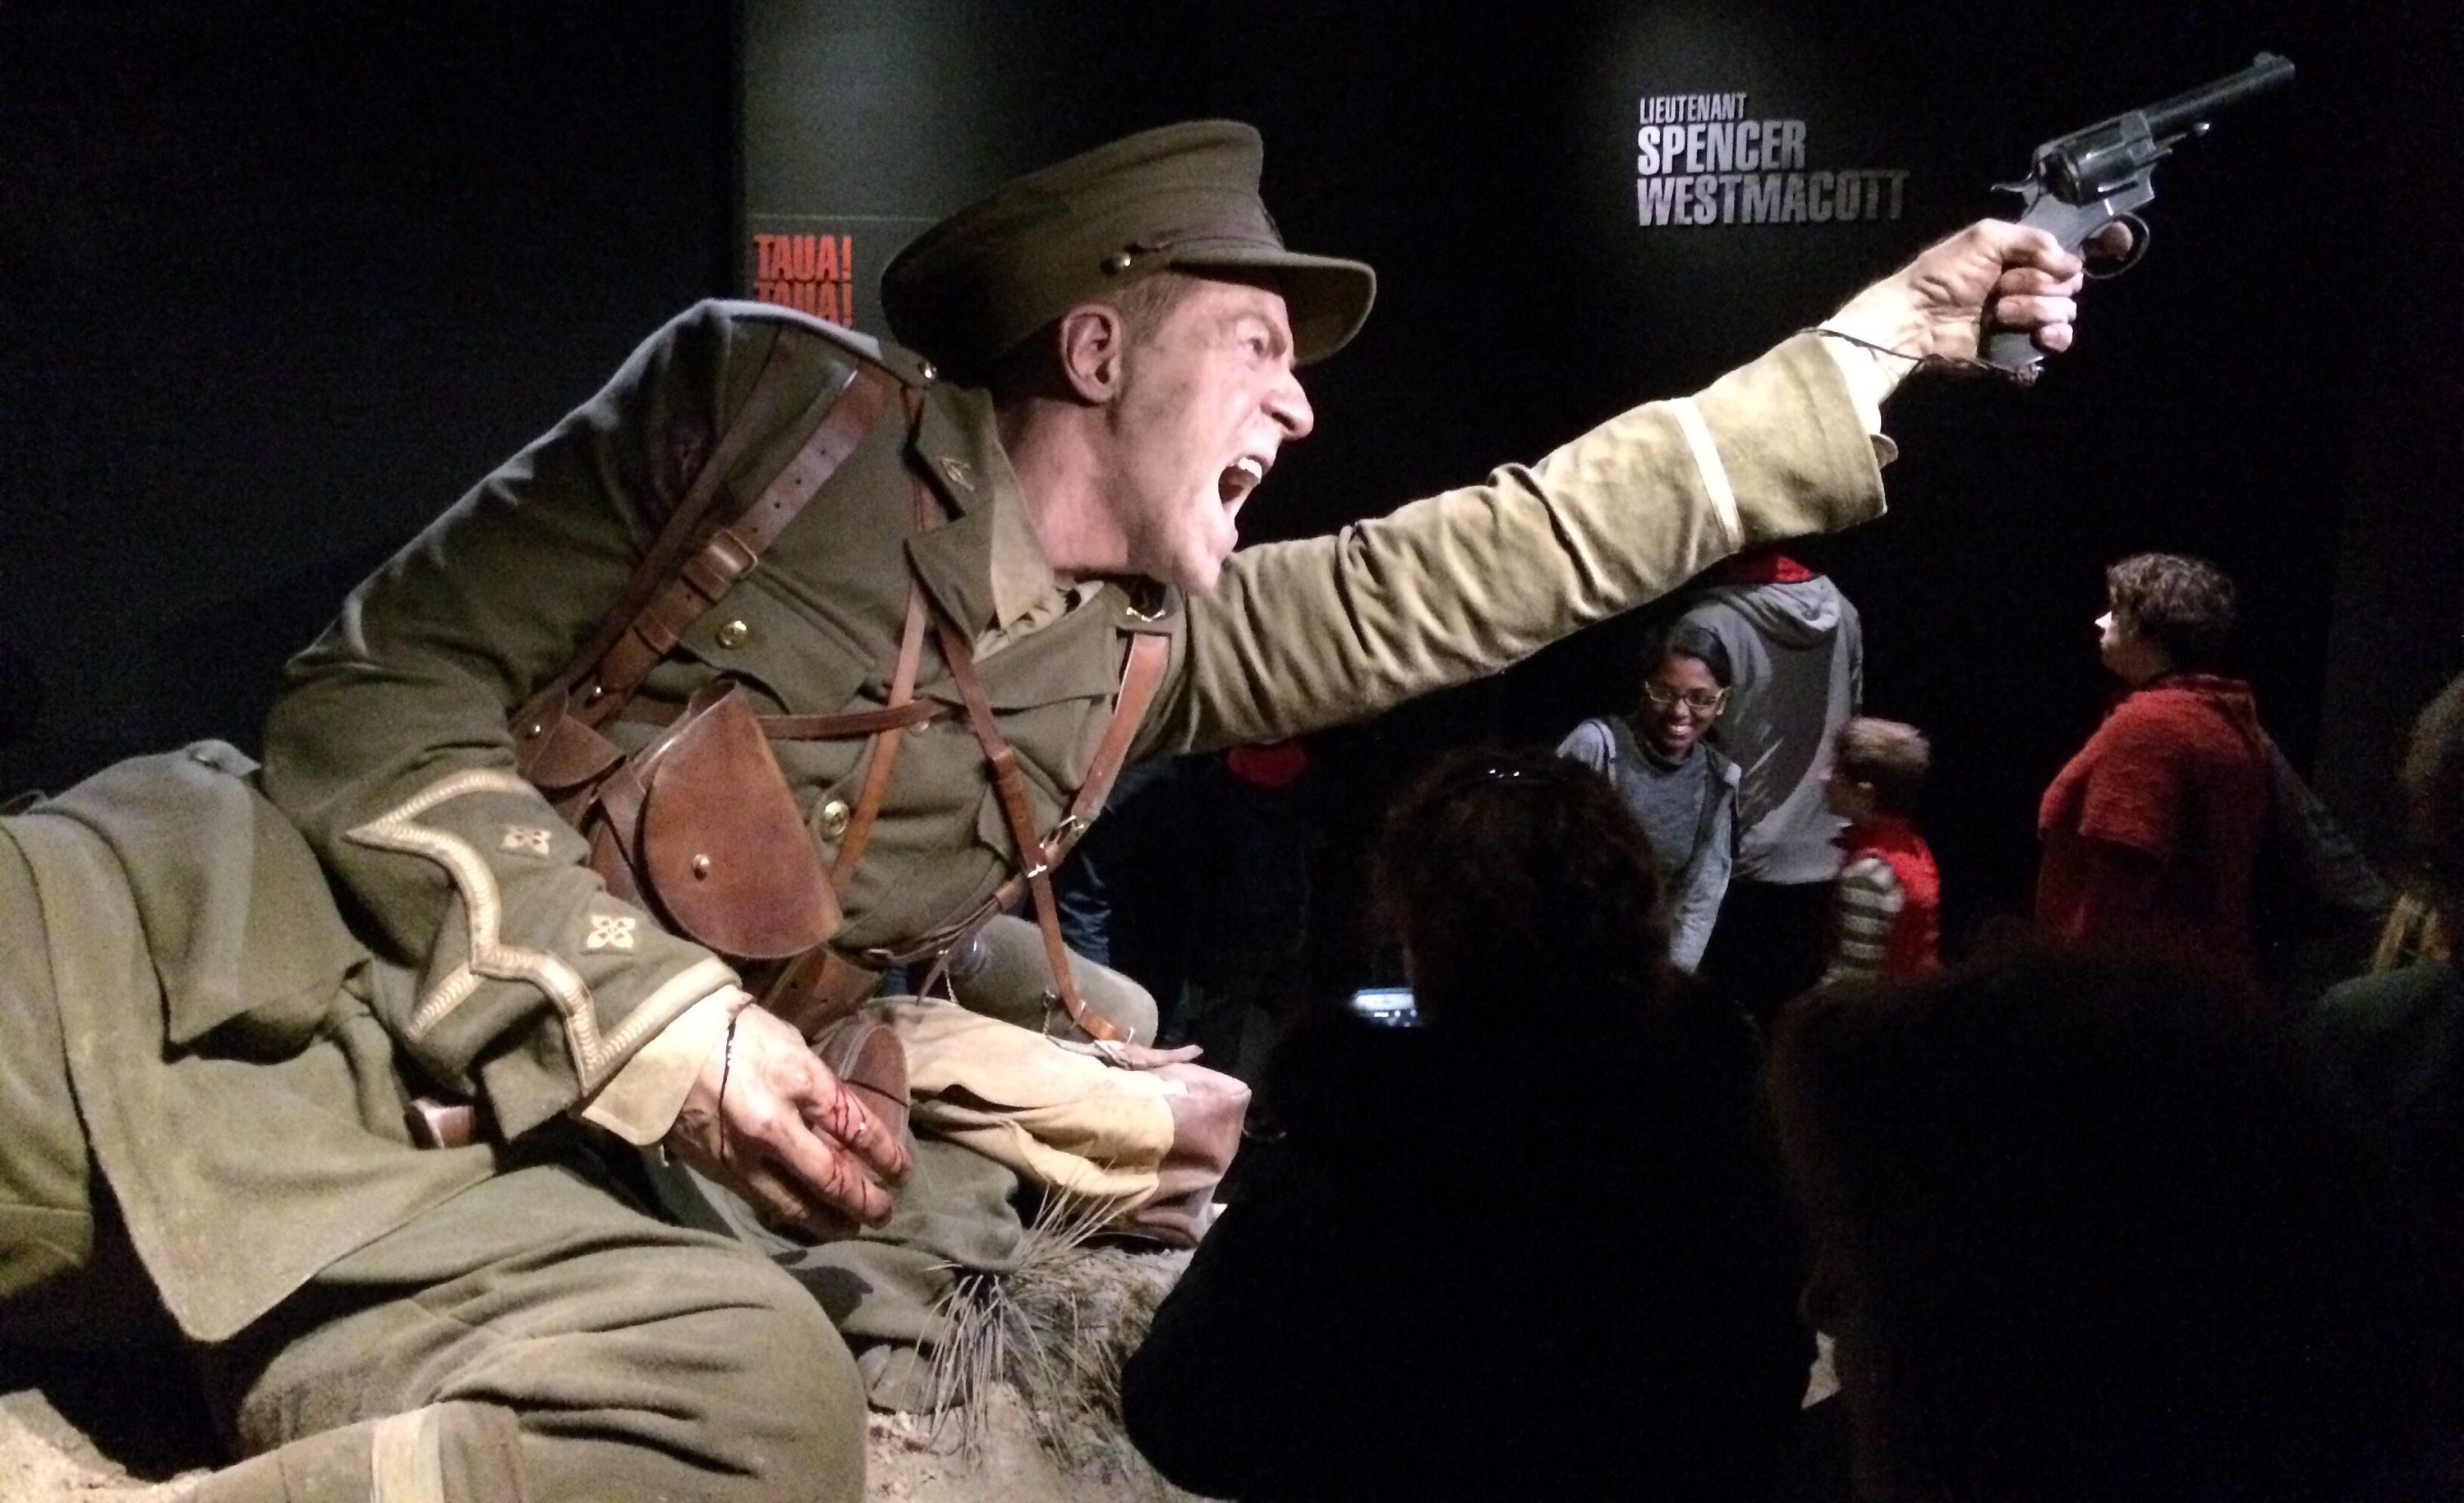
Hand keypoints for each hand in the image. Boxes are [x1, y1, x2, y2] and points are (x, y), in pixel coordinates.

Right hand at [662, 1003, 910, 1236]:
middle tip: (885, 1213)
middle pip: (833, 1178)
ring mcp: (743, 1154)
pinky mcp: (717, 1171)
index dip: (887, 1156)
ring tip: (852, 1228)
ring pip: (797, 1204)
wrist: (658, 1039)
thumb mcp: (789, 1043)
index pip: (857, 1128)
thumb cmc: (731, 1029)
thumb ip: (817, 1085)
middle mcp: (775, 1124)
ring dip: (831, 1221)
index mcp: (799, 1080)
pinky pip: (762, 1202)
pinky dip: (791, 1215)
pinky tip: (807, 1221)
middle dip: (866, 1201)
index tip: (903, 1172)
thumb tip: (844, 1119)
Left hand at [1822, 218, 2132, 386]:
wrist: (1915, 319)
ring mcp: (2025, 321)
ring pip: (2063, 315)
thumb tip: (2072, 262)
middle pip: (2070, 286)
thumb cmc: (1942, 275)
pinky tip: (2034, 337)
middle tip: (2004, 286)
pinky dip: (2047, 342)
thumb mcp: (1986, 237)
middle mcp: (2030, 287)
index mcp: (2023, 259)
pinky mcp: (2017, 350)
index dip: (2100, 248)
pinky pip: (2051, 347)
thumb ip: (2033, 239)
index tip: (2120, 241)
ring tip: (1999, 311)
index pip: (2072, 253)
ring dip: (2034, 310)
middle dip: (2042, 283)